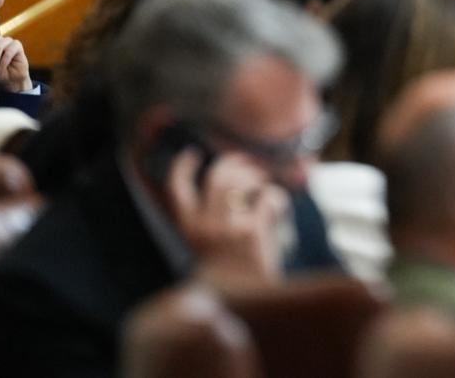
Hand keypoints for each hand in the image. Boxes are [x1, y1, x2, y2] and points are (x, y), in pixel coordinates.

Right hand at [165, 149, 288, 283]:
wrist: (243, 299)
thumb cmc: (227, 270)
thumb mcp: (205, 244)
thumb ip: (208, 218)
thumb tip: (228, 182)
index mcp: (188, 228)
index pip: (176, 188)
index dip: (183, 167)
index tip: (192, 154)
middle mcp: (205, 225)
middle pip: (217, 176)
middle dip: (235, 163)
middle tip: (248, 165)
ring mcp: (228, 226)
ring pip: (243, 181)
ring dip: (257, 176)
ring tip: (263, 184)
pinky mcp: (253, 230)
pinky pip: (268, 197)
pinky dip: (277, 197)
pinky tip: (278, 206)